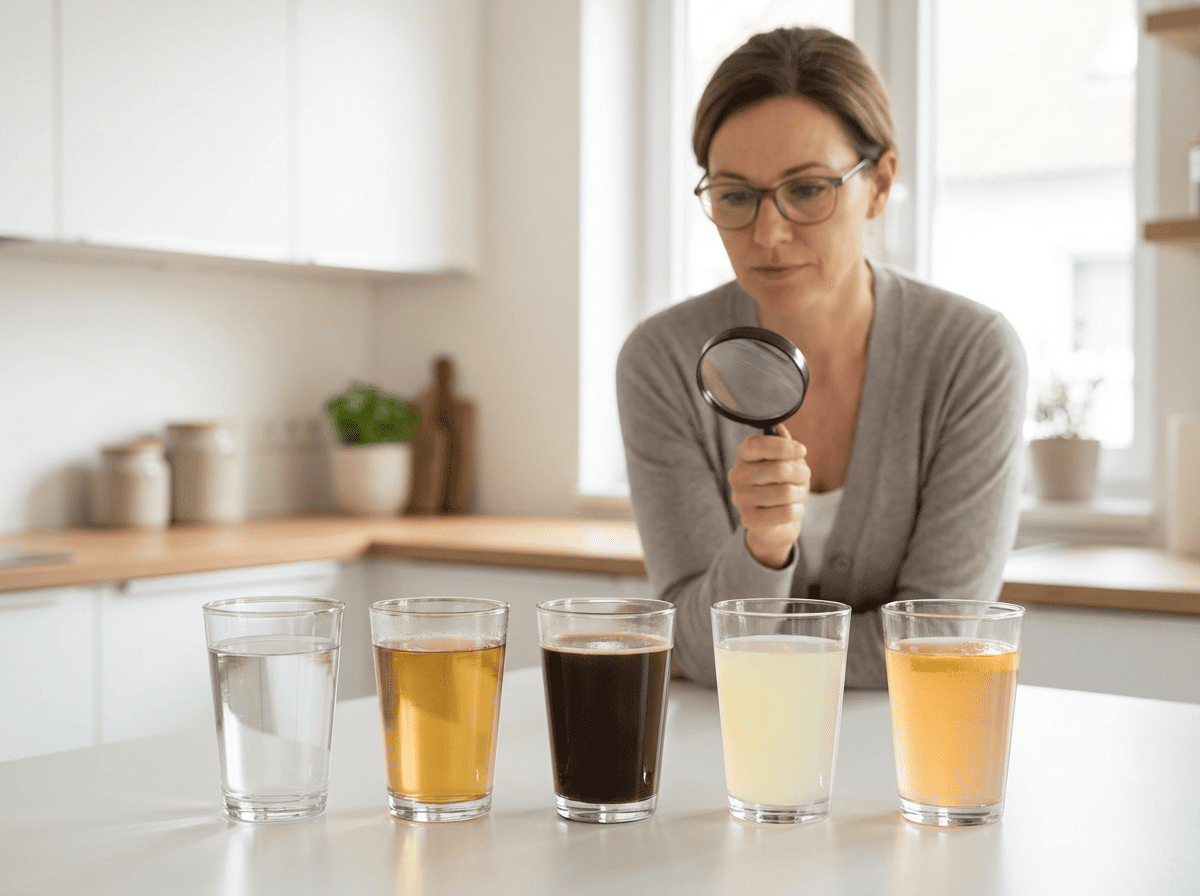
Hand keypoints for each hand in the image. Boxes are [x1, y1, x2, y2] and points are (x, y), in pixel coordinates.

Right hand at [727, 423, 808, 568]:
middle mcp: (736, 475)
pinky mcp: (748, 520)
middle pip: (779, 469)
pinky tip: (793, 510)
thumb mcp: (786, 461)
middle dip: (801, 473)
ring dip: (801, 493)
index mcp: (743, 456)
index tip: (802, 450)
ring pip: (786, 492)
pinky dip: (798, 510)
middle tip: (804, 476)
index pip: (756, 444)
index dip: (783, 447)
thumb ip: (784, 445)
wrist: (776, 522)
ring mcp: (740, 499)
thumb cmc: (782, 485)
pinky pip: (786, 512)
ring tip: (798, 494)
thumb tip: (779, 429)